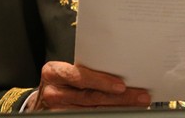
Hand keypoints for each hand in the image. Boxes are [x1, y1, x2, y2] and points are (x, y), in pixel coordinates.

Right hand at [29, 61, 150, 110]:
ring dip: (119, 108)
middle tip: (141, 96)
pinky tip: (121, 112)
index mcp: (53, 72)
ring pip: (93, 110)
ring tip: (137, 105)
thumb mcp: (68, 71)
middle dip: (120, 97)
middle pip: (91, 97)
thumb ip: (87, 71)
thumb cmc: (62, 81)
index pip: (80, 76)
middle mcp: (53, 92)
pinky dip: (108, 114)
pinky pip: (88, 116)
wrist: (44, 99)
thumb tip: (122, 72)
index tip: (122, 85)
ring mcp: (57, 109)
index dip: (102, 81)